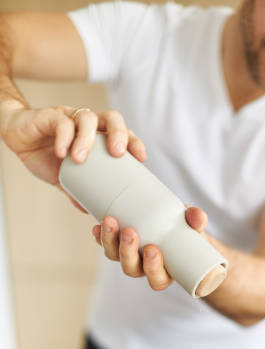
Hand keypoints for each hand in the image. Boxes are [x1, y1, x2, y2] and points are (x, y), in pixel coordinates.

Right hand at [0, 105, 145, 210]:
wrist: (17, 139)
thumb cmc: (46, 155)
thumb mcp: (65, 177)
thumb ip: (78, 190)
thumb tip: (90, 211)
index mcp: (97, 136)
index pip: (122, 133)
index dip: (134, 142)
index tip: (142, 158)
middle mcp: (87, 123)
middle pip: (112, 118)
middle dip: (119, 134)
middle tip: (117, 154)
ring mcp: (69, 117)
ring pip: (87, 118)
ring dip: (87, 138)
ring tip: (81, 159)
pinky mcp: (49, 116)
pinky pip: (61, 122)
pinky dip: (64, 137)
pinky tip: (63, 153)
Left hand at [92, 206, 207, 290]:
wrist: (174, 225)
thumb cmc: (188, 233)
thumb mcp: (195, 228)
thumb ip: (196, 221)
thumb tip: (197, 216)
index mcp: (165, 272)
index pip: (157, 279)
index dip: (152, 268)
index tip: (152, 249)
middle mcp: (143, 268)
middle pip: (131, 268)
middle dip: (127, 252)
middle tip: (130, 232)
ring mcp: (128, 256)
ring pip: (115, 256)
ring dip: (110, 241)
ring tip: (110, 221)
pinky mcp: (117, 242)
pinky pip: (105, 244)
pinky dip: (99, 236)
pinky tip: (96, 226)